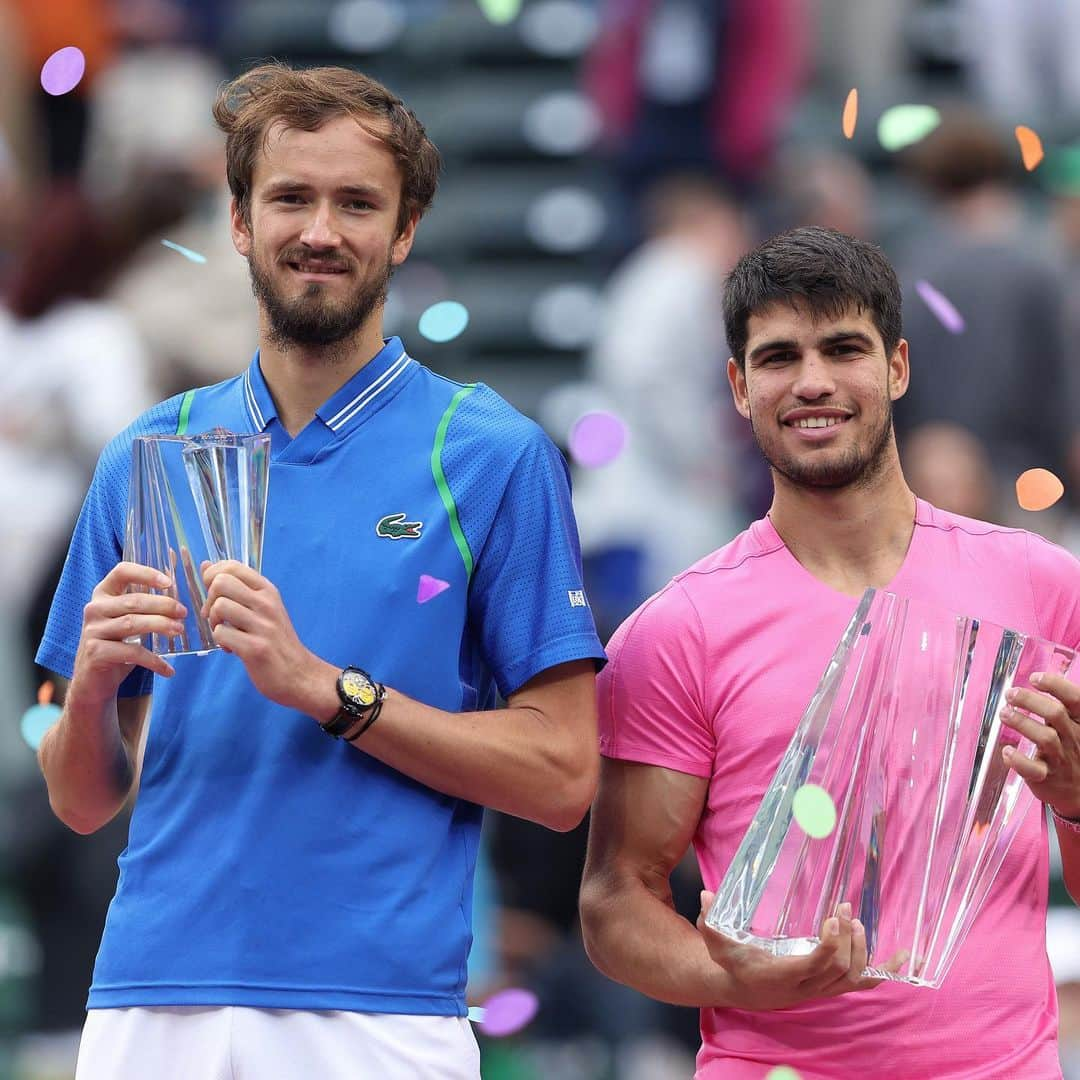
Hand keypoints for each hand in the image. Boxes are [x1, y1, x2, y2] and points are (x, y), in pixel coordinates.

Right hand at [71, 562, 186, 702]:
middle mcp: (94, 609)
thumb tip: (175, 584)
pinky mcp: (96, 652)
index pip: (121, 572)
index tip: (169, 582)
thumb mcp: (128, 620)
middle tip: (183, 613)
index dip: (146, 573)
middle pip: (134, 601)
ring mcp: (93, 631)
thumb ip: (144, 603)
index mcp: (103, 594)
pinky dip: (154, 660)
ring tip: (179, 631)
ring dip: (161, 626)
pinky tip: (168, 669)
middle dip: (163, 605)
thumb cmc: (116, 645)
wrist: (92, 681)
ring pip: (133, 623)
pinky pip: (132, 652)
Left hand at [200, 560, 318, 710]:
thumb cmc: (276, 640)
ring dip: (214, 622)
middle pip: (221, 583)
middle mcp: (267, 603)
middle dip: (209, 599)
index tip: (213, 593)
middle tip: (217, 617)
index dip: (212, 576)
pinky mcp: (255, 648)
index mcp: (268, 590)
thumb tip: (206, 565)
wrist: (298, 673)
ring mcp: (262, 625)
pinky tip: (231, 648)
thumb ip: (235, 588)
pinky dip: (220, 642)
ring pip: (219, 606)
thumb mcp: (262, 607)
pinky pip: (221, 634)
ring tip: (225, 632)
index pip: (232, 566)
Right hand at [696, 891, 905, 1010]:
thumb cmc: (733, 962)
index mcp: (783, 975)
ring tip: (856, 920)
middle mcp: (806, 988)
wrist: (743, 989)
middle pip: (840, 970)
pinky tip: (903, 958)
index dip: (831, 945)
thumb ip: (710, 921)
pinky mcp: (829, 986)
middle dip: (848, 940)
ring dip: (861, 949)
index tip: (833, 917)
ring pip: (853, 977)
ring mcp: (821, 989)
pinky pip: (863, 984)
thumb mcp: (717, 942)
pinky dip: (884, 972)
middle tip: (845, 908)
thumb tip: (707, 894)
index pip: (817, 965)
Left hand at [1000, 671, 1079, 818]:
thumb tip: (1037, 678)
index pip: (1075, 700)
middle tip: (1010, 694)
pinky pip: (1033, 770)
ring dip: (1021, 723)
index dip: (1056, 686)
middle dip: (1030, 700)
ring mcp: (1061, 759)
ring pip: (1045, 738)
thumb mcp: (1073, 725)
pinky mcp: (1047, 778)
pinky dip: (1018, 760)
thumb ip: (1059, 706)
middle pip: (1055, 714)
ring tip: (1004, 713)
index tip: (1034, 678)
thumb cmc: (1071, 749)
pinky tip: (1007, 751)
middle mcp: (1074, 739)